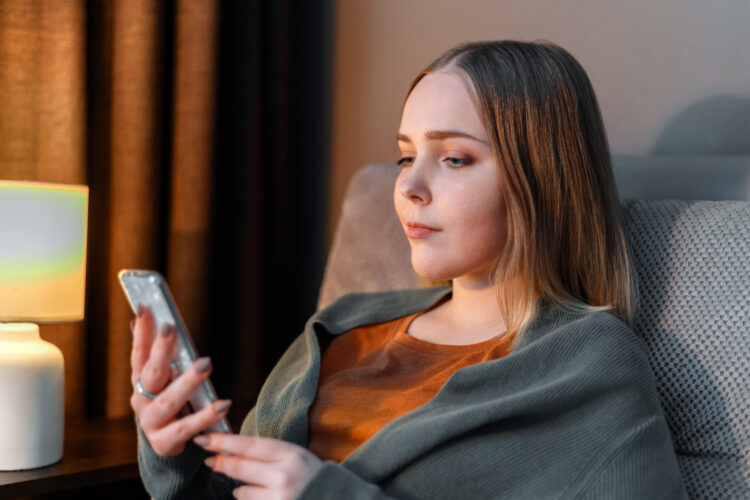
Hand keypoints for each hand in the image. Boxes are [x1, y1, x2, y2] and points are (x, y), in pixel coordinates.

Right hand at [130, 306, 231, 456]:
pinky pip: (186, 428)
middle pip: (151, 372)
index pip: (139, 352)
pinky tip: (223, 405)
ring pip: (168, 400)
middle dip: (160, 349)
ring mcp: (150, 422)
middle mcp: (141, 399)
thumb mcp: (161, 378)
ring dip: (187, 381)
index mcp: (140, 380)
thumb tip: (141, 316)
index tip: (145, 308)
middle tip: (171, 327)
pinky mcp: (164, 442)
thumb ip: (155, 351)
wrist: (164, 445)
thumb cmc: (167, 402)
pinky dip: (205, 417)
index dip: (141, 332)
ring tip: (206, 363)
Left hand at [194, 433, 323, 499]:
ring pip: (241, 492)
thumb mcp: (295, 456)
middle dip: (221, 463)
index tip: (204, 439)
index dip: (223, 442)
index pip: (249, 445)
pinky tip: (264, 497)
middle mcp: (283, 476)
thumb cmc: (311, 476)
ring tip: (256, 486)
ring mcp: (279, 498)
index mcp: (290, 455)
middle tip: (209, 460)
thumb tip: (231, 449)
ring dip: (240, 488)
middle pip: (240, 467)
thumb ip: (267, 453)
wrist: (334, 498)